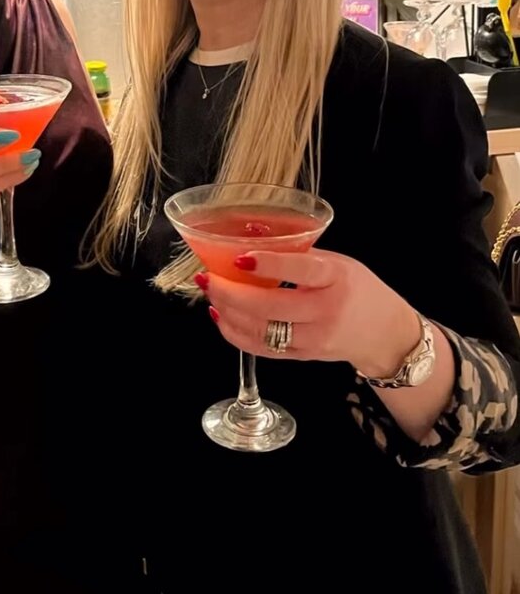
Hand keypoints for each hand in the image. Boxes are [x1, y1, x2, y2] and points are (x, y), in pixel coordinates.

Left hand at [200, 248, 421, 377]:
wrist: (384, 333)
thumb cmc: (358, 289)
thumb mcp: (337, 262)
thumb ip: (298, 254)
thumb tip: (250, 236)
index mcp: (336, 278)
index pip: (301, 269)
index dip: (268, 265)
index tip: (240, 257)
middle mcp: (326, 311)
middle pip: (270, 307)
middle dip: (230, 294)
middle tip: (208, 278)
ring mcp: (314, 339)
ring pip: (261, 332)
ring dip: (228, 313)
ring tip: (211, 293)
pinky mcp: (304, 357)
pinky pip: (262, 349)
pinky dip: (236, 333)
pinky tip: (222, 316)